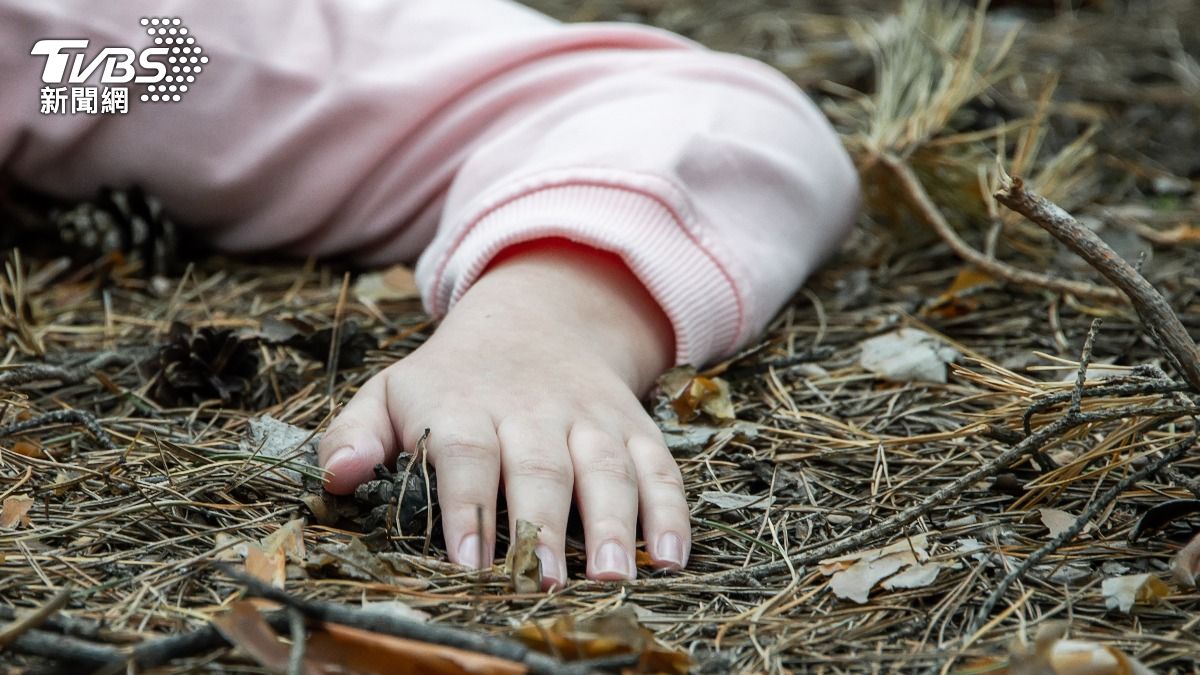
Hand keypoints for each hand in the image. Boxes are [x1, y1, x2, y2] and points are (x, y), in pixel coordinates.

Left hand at [316, 239, 689, 585]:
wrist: (538, 319)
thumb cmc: (452, 380)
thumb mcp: (392, 392)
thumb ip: (355, 432)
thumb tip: (336, 478)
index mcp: (464, 403)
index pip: (465, 453)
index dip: (468, 505)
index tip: (469, 560)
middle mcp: (531, 410)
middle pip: (540, 468)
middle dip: (544, 528)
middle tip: (545, 585)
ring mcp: (588, 418)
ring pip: (606, 468)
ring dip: (615, 524)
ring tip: (614, 578)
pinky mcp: (632, 427)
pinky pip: (659, 466)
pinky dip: (671, 510)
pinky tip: (673, 556)